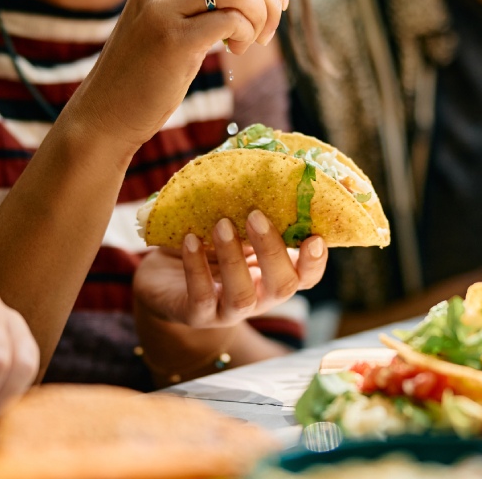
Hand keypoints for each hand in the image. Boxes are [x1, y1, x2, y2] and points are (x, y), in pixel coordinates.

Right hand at [67, 0, 288, 153]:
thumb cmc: (152, 69)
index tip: (279, 5)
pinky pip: (231, 19)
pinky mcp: (171, 38)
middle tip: (267, 32)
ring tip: (250, 42)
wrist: (108, 110)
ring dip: (260, 15)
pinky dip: (246, 34)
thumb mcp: (179, 21)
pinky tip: (235, 50)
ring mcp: (162, 6)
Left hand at [134, 210, 326, 328]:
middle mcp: (259, 297)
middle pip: (282, 286)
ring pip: (242, 297)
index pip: (306, 277)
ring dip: (233, 258)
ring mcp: (228, 311)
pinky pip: (201, 296)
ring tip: (221, 224)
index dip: (315, 262)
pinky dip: (196, 266)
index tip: (315, 237)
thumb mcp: (233, 227)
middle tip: (255, 215)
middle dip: (272, 250)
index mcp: (273, 274)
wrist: (165, 276)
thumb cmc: (207, 244)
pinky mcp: (196, 315)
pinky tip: (189, 239)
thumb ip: (251, 211)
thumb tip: (262, 166)